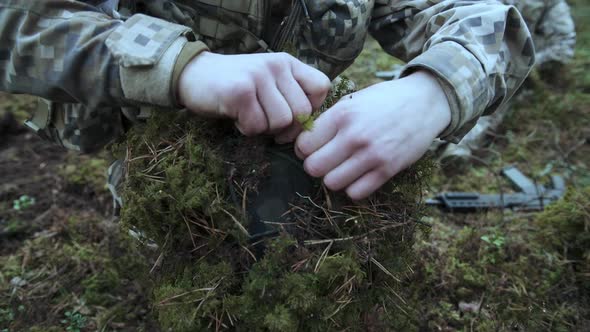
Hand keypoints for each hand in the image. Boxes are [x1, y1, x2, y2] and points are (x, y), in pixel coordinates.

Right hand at [178, 52, 329, 136]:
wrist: (194, 75)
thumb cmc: (236, 86)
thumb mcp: (268, 82)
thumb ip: (290, 96)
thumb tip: (308, 128)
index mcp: (287, 63)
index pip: (321, 87)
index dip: (312, 109)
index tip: (293, 116)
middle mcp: (276, 65)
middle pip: (301, 112)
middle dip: (286, 128)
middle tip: (267, 124)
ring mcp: (258, 76)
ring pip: (281, 121)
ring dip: (265, 128)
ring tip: (250, 117)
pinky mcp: (240, 91)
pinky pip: (257, 126)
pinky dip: (247, 129)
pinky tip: (237, 117)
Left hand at [295, 71, 450, 199]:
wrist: (424, 102)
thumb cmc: (384, 100)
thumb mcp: (353, 100)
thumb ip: (329, 120)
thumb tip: (303, 141)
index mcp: (342, 114)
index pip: (304, 145)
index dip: (303, 149)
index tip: (312, 148)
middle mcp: (354, 136)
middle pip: (313, 167)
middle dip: (315, 166)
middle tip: (324, 160)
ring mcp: (372, 155)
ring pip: (331, 183)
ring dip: (333, 178)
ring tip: (342, 168)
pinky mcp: (387, 170)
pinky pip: (356, 193)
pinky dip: (353, 188)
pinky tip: (357, 176)